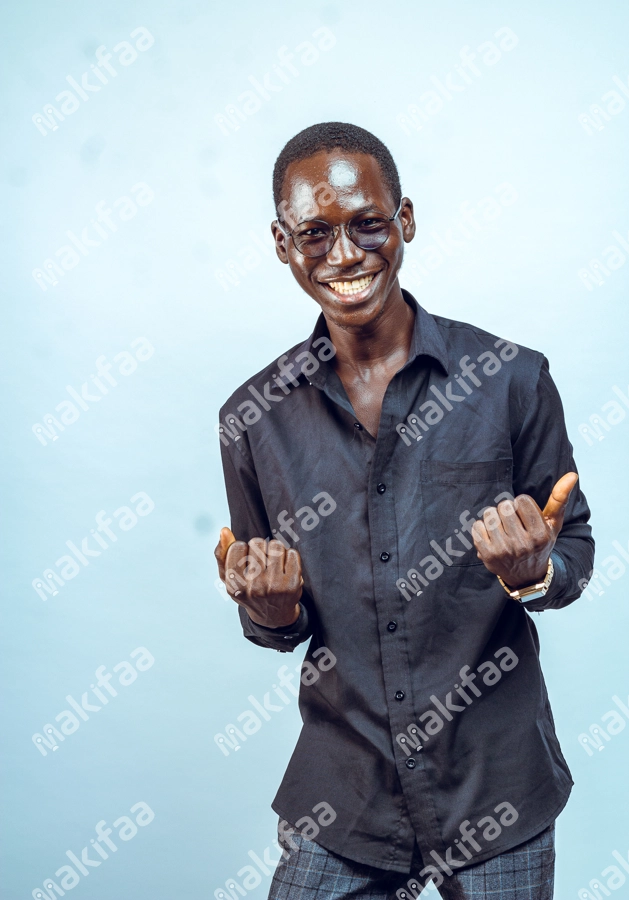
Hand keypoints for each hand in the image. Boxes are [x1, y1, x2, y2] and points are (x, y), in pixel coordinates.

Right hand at [214, 527, 302, 627]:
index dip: (243, 549)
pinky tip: (284, 568)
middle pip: (257, 543)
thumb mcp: (229, 578)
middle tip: (261, 562)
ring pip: (276, 545)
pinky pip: (292, 553)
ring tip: (273, 563)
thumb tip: (224, 530)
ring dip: (275, 550)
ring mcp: (275, 586)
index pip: (237, 546)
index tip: (245, 560)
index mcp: (235, 585)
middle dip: (259, 548)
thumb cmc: (249, 591)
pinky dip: (289, 556)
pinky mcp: (292, 584)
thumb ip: (222, 554)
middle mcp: (254, 587)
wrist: (273, 615)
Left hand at [471, 473, 577, 588]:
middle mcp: (522, 544)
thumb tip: (571, 474)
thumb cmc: (540, 543)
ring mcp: (503, 551)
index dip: (521, 504)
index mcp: (540, 535)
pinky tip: (492, 536)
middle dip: (507, 510)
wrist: (526, 576)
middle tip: (513, 522)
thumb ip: (560, 498)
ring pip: (489, 514)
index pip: (521, 500)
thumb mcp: (552, 524)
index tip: (525, 515)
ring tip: (503, 528)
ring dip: (494, 517)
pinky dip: (482, 528)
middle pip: (504, 506)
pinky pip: (477, 526)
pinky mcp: (487, 555)